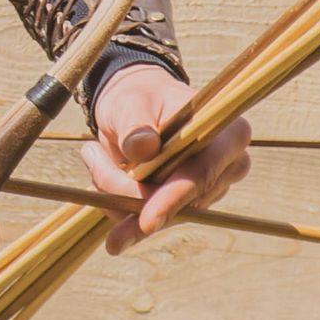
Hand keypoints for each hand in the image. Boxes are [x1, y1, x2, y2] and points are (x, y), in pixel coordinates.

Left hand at [85, 64, 252, 254]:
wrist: (135, 109)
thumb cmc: (141, 97)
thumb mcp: (132, 102)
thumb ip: (136, 125)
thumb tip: (143, 149)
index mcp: (229, 133)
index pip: (204, 173)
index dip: (174, 198)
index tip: (147, 222)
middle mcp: (227, 166)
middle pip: (181, 203)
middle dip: (131, 197)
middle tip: (90, 156)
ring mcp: (208, 189)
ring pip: (160, 216)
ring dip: (119, 196)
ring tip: (95, 154)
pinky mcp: (185, 206)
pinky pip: (148, 220)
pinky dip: (119, 204)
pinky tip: (102, 176)